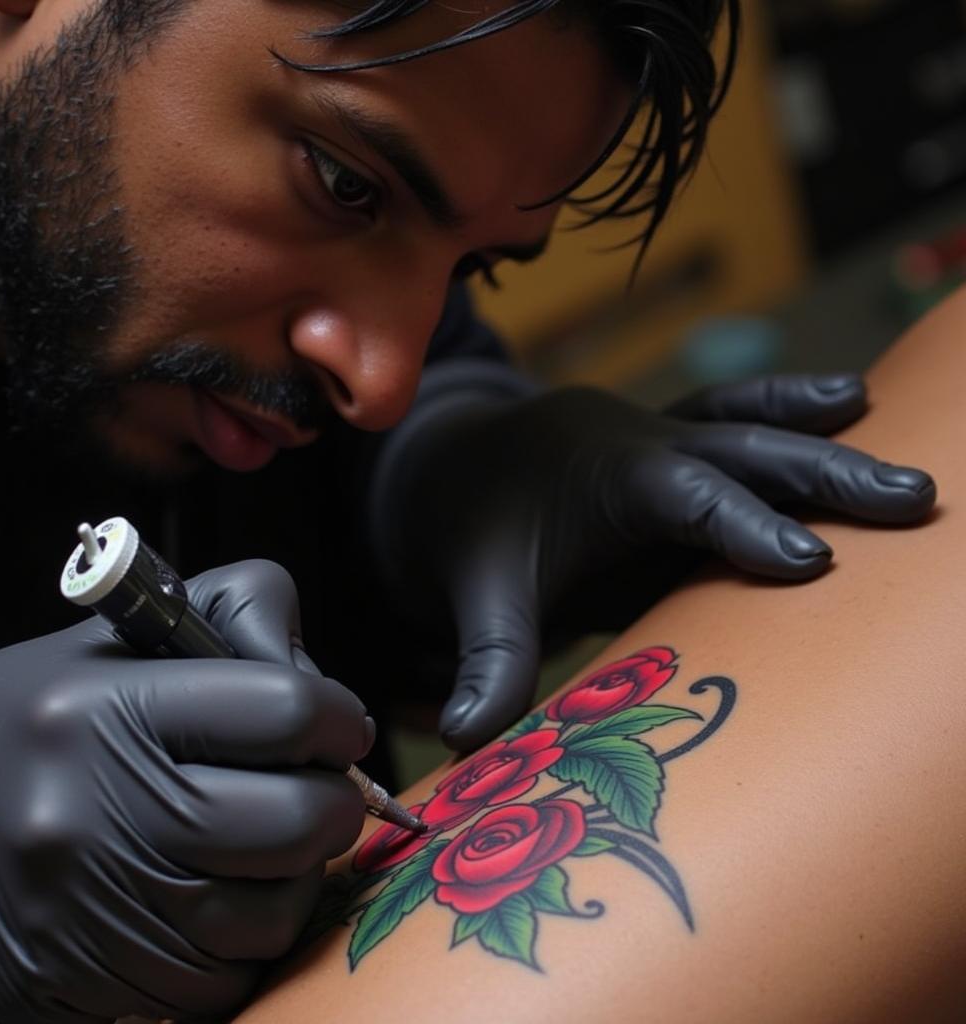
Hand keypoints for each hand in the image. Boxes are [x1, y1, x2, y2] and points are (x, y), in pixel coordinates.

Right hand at [0, 560, 372, 1023]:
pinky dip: (252, 936)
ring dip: (302, 872)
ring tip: (272, 840)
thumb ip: (235, 615)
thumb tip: (320, 680)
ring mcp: (102, 908)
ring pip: (280, 909)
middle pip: (300, 818)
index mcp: (107, 710)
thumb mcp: (120, 637)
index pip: (286, 709)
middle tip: (316, 786)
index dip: (338, 717)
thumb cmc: (35, 720)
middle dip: (334, 800)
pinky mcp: (101, 982)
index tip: (337, 724)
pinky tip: (226, 894)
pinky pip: (234, 975)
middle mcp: (100, 812)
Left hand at [374, 374, 934, 750]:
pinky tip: (848, 401)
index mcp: (600, 479)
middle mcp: (636, 444)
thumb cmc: (474, 532)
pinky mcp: (665, 445)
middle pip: (737, 450)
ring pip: (743, 423)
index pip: (684, 499)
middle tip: (912, 497)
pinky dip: (783, 411)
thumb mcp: (480, 595)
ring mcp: (654, 435)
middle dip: (825, 471)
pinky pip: (731, 419)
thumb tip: (464, 739)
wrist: (451, 464)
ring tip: (881, 420)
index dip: (746, 528)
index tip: (813, 563)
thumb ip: (489, 661)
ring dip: (814, 426)